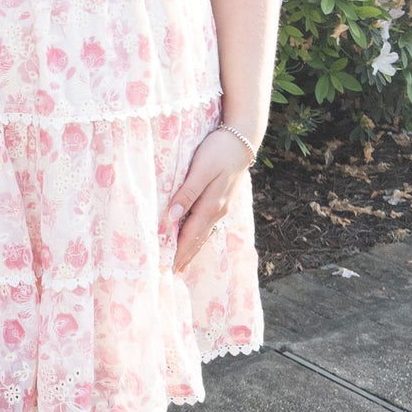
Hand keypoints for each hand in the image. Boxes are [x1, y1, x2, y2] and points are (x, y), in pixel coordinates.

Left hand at [161, 126, 252, 271]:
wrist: (243, 139)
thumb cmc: (218, 150)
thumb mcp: (201, 169)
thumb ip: (187, 193)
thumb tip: (172, 217)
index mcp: (211, 205)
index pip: (190, 235)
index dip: (178, 252)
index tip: (167, 267)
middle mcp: (218, 210)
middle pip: (198, 238)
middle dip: (185, 255)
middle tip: (172, 272)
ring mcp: (223, 205)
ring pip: (205, 232)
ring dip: (193, 248)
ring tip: (183, 262)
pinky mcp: (223, 199)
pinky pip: (209, 224)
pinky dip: (200, 235)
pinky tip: (196, 238)